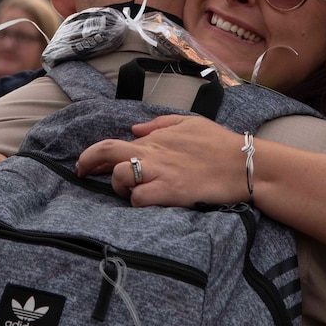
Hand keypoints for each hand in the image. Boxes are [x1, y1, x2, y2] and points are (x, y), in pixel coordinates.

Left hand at [75, 114, 247, 206]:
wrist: (243, 164)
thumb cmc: (220, 143)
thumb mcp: (190, 123)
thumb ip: (159, 124)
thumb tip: (134, 128)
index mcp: (157, 137)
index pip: (115, 143)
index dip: (95, 155)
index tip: (87, 164)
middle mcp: (154, 152)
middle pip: (107, 152)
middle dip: (87, 161)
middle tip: (81, 172)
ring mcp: (161, 172)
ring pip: (120, 176)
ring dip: (119, 186)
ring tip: (131, 191)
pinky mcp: (170, 192)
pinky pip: (139, 199)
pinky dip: (139, 202)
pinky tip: (150, 202)